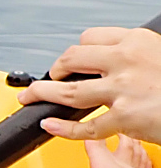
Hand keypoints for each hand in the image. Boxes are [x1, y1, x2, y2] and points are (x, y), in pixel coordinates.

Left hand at [17, 27, 160, 144]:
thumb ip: (137, 56)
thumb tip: (111, 62)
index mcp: (136, 42)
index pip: (89, 39)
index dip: (77, 51)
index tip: (73, 61)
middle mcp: (126, 62)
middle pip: (71, 59)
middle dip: (55, 69)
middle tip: (50, 77)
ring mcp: (123, 91)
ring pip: (68, 91)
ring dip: (42, 94)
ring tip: (30, 97)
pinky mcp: (125, 119)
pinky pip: (86, 127)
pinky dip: (63, 129)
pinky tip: (50, 125)